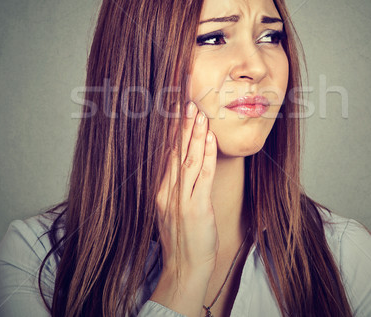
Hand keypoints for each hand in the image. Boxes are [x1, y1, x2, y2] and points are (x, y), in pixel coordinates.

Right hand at [151, 101, 217, 314]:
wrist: (184, 268)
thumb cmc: (181, 240)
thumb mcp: (171, 211)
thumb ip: (173, 188)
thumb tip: (179, 167)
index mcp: (160, 191)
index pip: (166, 155)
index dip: (171, 132)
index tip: (175, 112)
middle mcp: (167, 192)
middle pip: (175, 152)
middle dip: (182, 126)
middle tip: (187, 102)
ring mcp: (180, 199)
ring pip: (188, 159)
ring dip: (194, 135)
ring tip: (199, 113)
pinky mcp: (196, 207)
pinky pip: (202, 176)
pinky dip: (206, 155)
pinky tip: (209, 139)